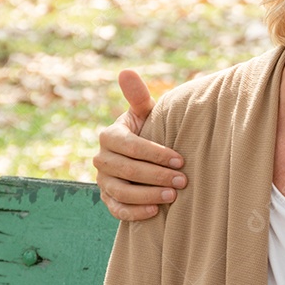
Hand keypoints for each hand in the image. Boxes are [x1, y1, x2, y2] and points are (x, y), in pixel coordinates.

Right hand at [95, 70, 187, 220]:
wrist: (142, 157)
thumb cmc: (148, 130)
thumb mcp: (146, 114)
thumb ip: (138, 96)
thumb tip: (126, 71)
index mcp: (109, 135)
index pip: (131, 146)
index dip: (156, 154)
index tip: (180, 160)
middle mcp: (101, 159)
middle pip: (127, 170)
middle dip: (157, 176)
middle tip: (183, 181)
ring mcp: (103, 181)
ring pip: (121, 191)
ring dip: (148, 195)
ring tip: (173, 197)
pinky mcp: (108, 199)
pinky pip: (117, 209)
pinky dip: (134, 212)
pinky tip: (155, 212)